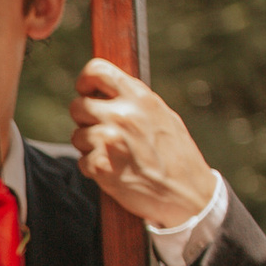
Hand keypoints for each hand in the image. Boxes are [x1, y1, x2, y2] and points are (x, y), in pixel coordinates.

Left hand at [67, 58, 219, 230]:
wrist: (188, 193)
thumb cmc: (175, 154)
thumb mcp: (162, 116)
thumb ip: (133, 101)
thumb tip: (104, 89)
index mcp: (140, 97)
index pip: (96, 71)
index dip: (85, 82)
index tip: (87, 92)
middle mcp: (123, 114)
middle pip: (77, 106)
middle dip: (86, 120)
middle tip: (105, 133)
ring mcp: (110, 140)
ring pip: (77, 135)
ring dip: (89, 146)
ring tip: (115, 154)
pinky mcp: (102, 166)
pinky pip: (82, 161)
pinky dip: (94, 168)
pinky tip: (115, 171)